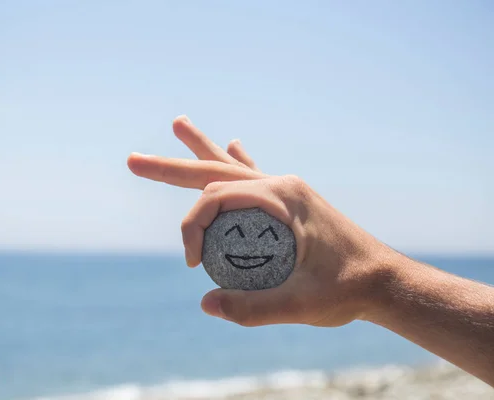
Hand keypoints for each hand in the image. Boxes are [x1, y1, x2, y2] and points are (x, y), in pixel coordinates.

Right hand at [127, 116, 396, 326]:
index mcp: (282, 197)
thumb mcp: (300, 304)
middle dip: (171, 167)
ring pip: (231, 167)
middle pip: (214, 171)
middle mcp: (281, 184)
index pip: (216, 199)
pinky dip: (237, 162)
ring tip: (179, 123)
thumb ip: (253, 308)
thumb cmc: (348, 289)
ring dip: (201, 150)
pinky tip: (236, 144)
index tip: (192, 263)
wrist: (385, 282)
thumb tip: (206, 303)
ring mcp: (286, 190)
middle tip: (131, 159)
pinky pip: (254, 178)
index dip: (192, 228)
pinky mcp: (289, 203)